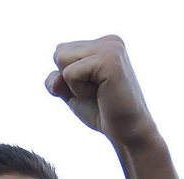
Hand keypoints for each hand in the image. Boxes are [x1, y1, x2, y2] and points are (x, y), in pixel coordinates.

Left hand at [45, 35, 160, 151]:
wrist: (127, 132)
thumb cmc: (102, 112)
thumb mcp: (71, 93)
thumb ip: (56, 80)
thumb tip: (56, 78)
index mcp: (103, 44)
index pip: (61, 51)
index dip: (67, 78)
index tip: (93, 89)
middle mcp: (109, 41)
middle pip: (59, 52)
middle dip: (69, 80)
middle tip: (96, 92)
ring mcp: (111, 48)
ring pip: (62, 59)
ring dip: (74, 85)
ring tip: (98, 92)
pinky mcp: (109, 60)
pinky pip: (70, 73)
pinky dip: (79, 91)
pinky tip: (101, 94)